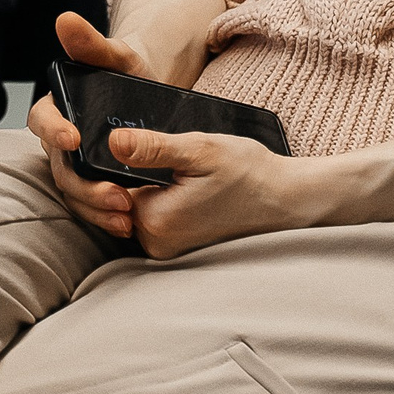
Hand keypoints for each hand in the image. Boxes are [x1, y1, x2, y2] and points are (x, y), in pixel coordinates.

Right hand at [25, 10, 166, 241]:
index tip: (73, 139)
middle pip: (61, 168)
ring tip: (126, 217)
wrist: (150, 98)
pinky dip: (106, 217)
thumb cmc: (128, 74)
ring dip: (97, 208)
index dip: (53, 131)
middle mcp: (61, 142)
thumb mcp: (117, 56)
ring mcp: (76, 166)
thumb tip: (65, 19)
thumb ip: (91, 43)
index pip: (43, 121)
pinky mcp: (94, 185)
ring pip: (75, 193)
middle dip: (85, 186)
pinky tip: (130, 225)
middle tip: (116, 195)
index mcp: (57, 109)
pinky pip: (92, 207)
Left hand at [107, 124, 309, 259]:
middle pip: (118, 201)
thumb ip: (153, 148)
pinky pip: (154, 219)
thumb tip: (113, 142)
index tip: (144, 148)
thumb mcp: (201, 150)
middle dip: (132, 175)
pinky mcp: (178, 249)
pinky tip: (184, 188)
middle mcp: (156, 244)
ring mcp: (168, 251)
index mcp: (155, 220)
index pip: (108, 187)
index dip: (118, 162)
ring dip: (147, 187)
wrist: (285, 200)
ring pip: (136, 209)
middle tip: (170, 160)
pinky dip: (161, 200)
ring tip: (182, 174)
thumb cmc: (249, 173)